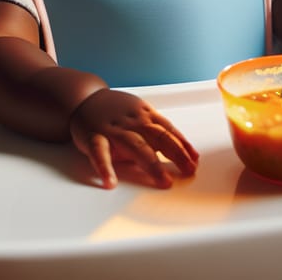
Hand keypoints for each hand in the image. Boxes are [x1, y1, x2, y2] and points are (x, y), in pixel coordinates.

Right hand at [69, 89, 199, 188]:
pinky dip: (105, 167)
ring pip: (135, 145)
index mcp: (146, 115)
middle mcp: (133, 121)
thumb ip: (158, 132)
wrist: (85, 98)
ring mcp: (114, 129)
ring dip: (151, 164)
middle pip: (159, 137)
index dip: (183, 145)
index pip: (169, 131)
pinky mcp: (94, 137)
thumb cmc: (117, 111)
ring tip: (163, 181)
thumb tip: (181, 151)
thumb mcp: (141, 115)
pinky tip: (110, 182)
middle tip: (189, 170)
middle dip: (176, 154)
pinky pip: (99, 153)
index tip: (195, 160)